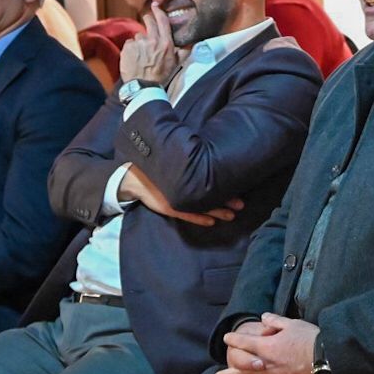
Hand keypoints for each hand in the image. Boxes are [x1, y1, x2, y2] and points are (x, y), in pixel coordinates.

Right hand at [118, 166, 242, 226]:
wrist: (132, 177)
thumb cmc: (154, 166)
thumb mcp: (170, 158)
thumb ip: (186, 157)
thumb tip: (203, 151)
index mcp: (186, 174)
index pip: (209, 181)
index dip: (224, 185)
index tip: (238, 184)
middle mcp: (184, 188)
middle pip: (209, 194)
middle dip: (226, 199)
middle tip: (241, 203)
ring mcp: (178, 199)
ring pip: (202, 207)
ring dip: (218, 211)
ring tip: (232, 215)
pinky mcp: (171, 207)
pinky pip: (188, 215)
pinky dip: (200, 218)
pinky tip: (211, 222)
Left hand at [119, 3, 179, 83]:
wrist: (144, 87)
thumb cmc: (161, 76)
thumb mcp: (176, 63)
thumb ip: (184, 51)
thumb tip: (192, 42)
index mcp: (165, 43)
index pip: (162, 20)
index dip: (158, 11)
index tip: (155, 6)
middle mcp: (152, 40)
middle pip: (148, 21)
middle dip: (148, 20)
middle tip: (147, 23)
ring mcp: (139, 43)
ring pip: (138, 35)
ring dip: (140, 41)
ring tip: (142, 53)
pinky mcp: (128, 47)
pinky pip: (129, 43)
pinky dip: (131, 49)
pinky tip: (134, 57)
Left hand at [216, 313, 319, 373]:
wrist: (328, 358)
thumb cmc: (310, 338)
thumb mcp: (292, 324)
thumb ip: (275, 321)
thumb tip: (264, 317)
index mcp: (266, 348)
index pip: (244, 343)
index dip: (234, 340)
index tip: (227, 339)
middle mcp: (266, 367)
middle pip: (241, 372)